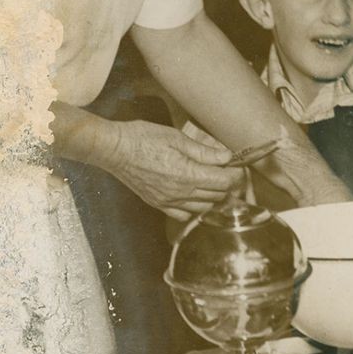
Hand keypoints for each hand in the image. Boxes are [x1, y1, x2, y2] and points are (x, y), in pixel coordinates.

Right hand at [103, 120, 243, 219]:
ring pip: (203, 208)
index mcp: (187, 175)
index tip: (239, 167)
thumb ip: (204, 152)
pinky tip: (194, 195)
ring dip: (213, 197)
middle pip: (217, 196)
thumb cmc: (143, 138)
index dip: (236, 175)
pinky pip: (183, 215)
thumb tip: (227, 157)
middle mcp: (180, 193)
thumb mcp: (177, 138)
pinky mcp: (158, 204)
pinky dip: (194, 208)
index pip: (224, 183)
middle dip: (228, 185)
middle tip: (229, 171)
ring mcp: (168, 201)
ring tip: (214, 182)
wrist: (113, 149)